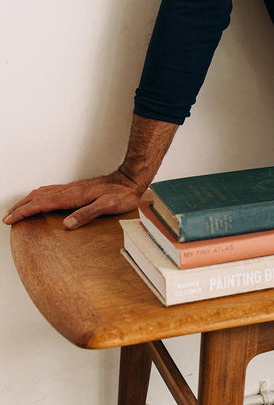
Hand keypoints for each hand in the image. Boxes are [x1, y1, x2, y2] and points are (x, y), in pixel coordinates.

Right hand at [3, 169, 146, 229]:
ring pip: (43, 192)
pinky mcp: (76, 189)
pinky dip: (38, 198)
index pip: (41, 203)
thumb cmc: (122, 194)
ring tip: (17, 211)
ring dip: (27, 201)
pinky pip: (51, 192)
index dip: (24, 212)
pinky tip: (40, 202)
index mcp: (73, 196)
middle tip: (7, 218)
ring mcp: (72, 189)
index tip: (10, 219)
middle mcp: (69, 190)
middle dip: (20, 207)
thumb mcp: (108, 206)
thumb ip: (87, 214)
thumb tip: (67, 224)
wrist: (130, 180)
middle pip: (37, 196)